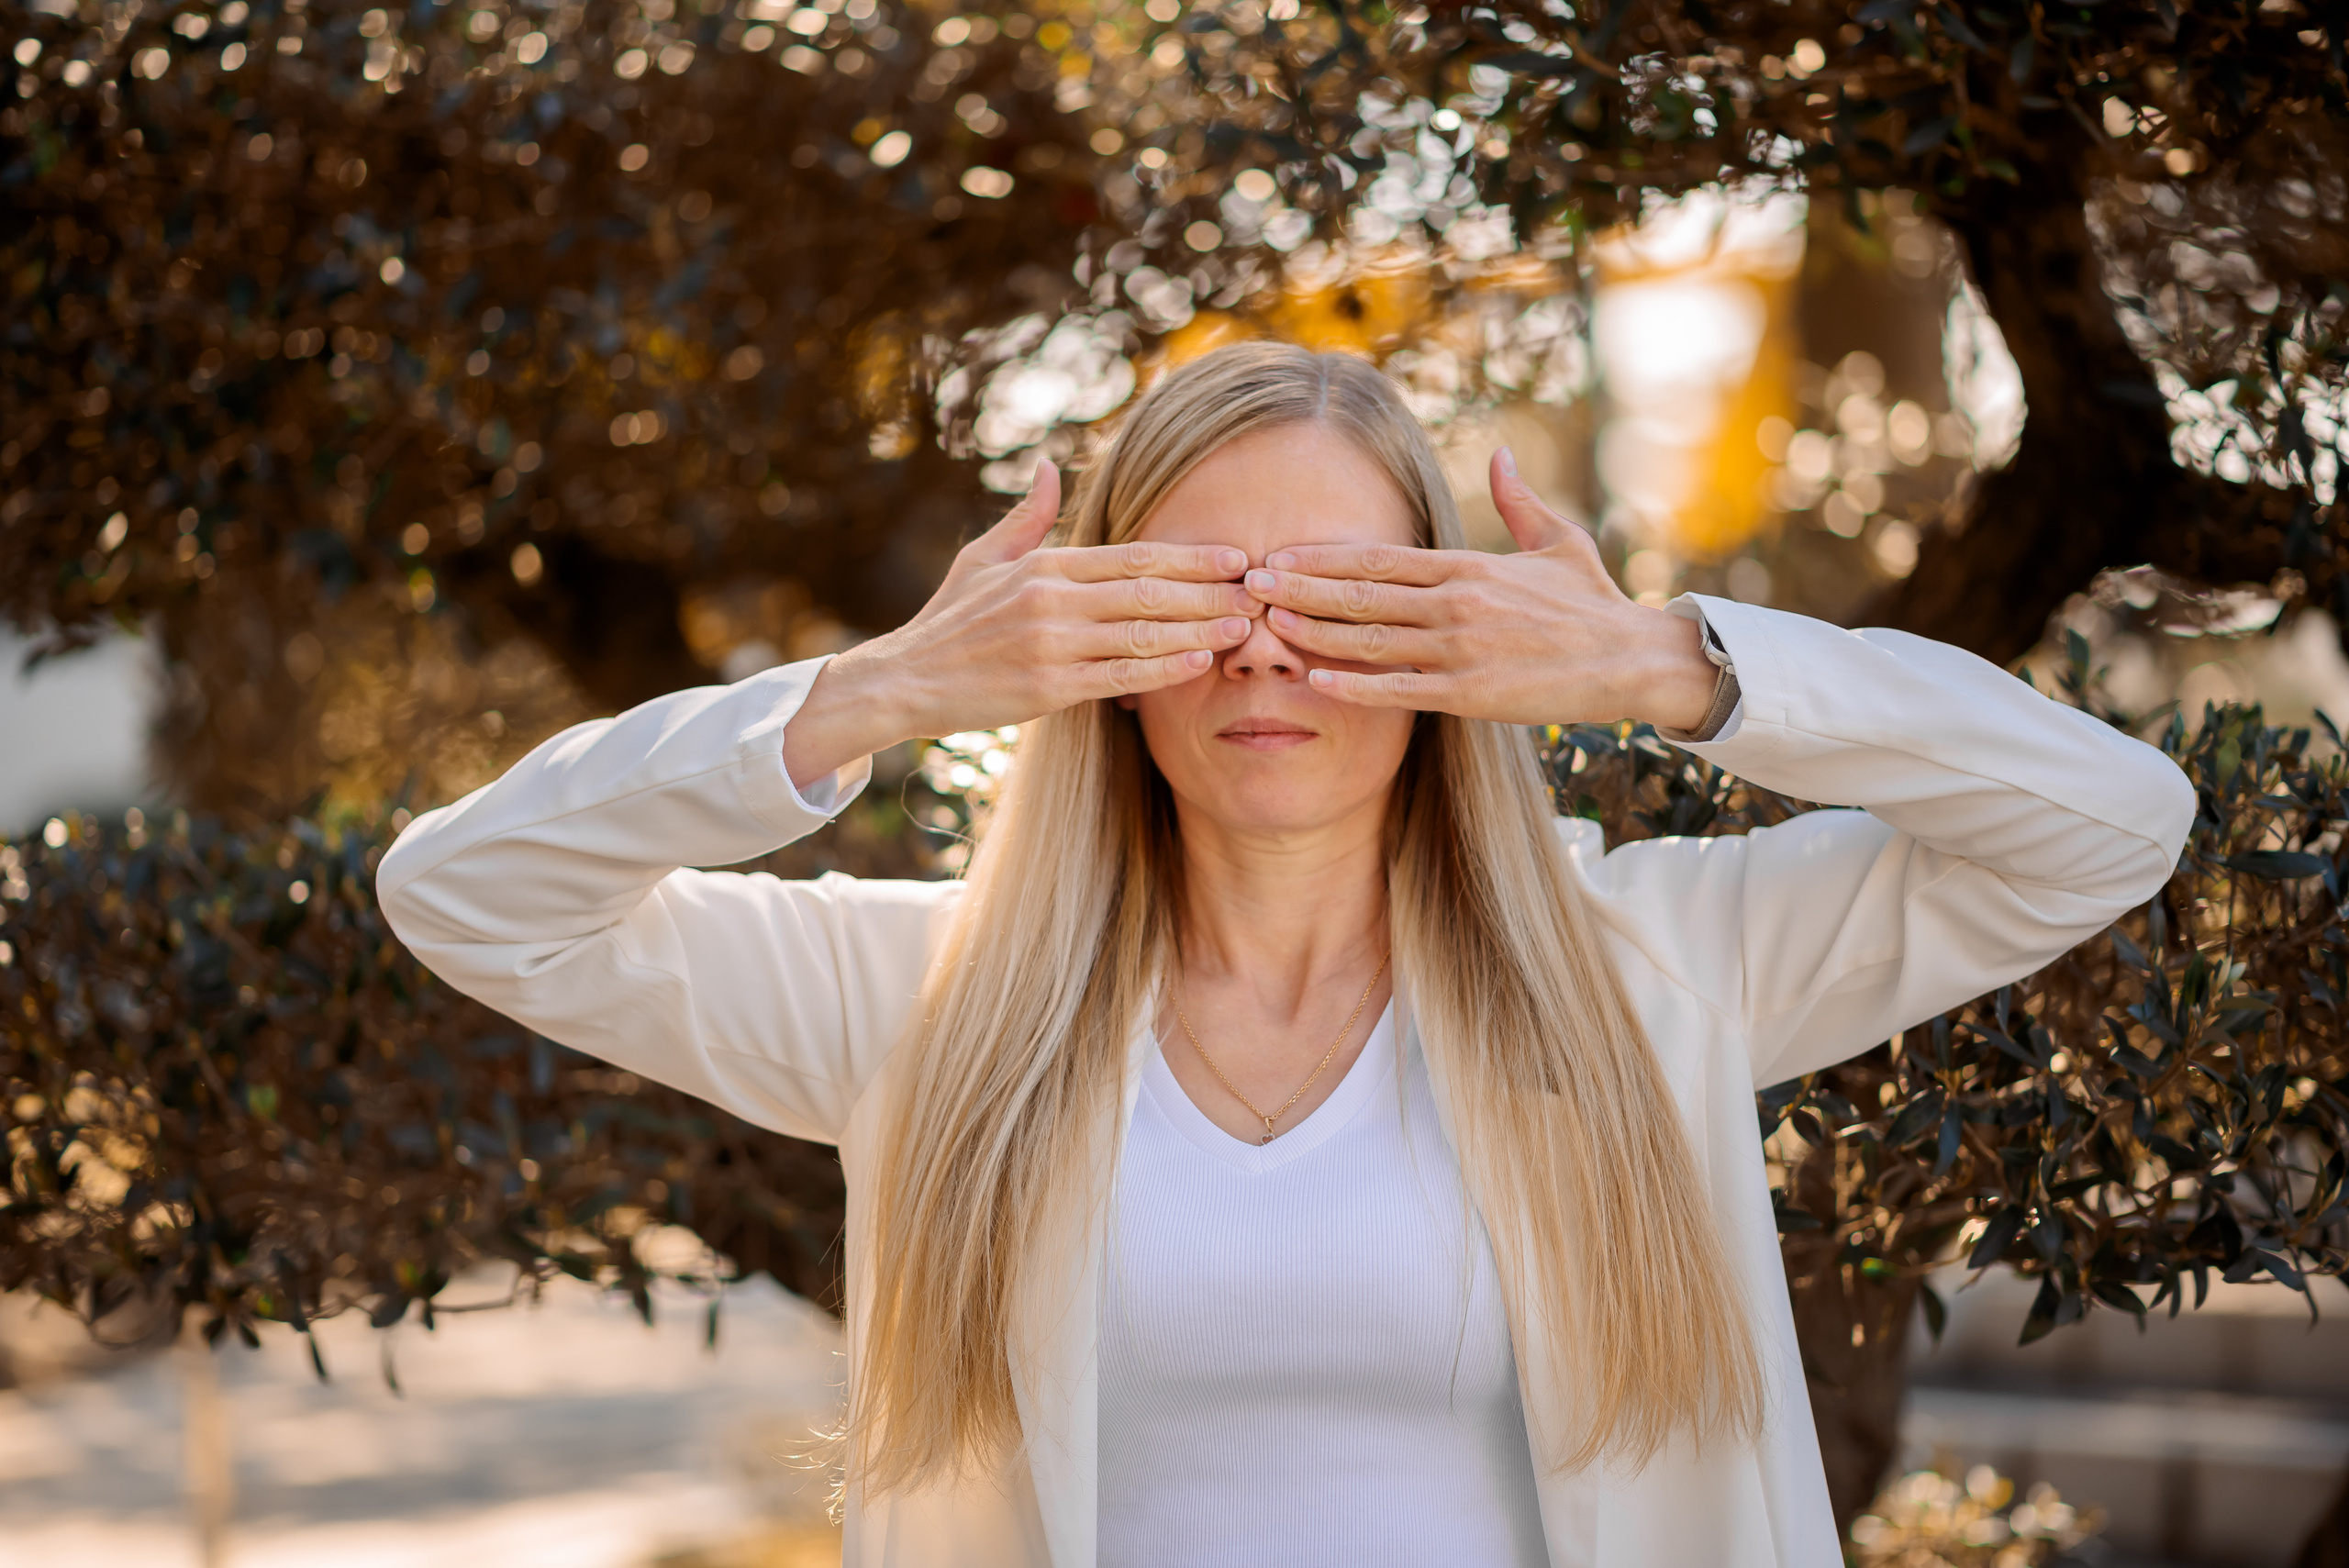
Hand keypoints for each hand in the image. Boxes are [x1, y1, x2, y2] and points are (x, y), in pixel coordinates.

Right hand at [783, 462, 1258, 785]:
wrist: (906, 680)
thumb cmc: (950, 620)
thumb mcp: (983, 559)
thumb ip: (1027, 517)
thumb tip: (1047, 467)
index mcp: (1044, 564)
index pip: (1133, 556)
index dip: (1189, 556)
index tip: (1235, 555)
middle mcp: (1051, 599)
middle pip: (1148, 591)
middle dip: (1209, 590)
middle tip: (1259, 590)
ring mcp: (1051, 644)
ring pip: (1141, 632)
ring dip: (1199, 628)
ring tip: (1245, 627)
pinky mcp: (1048, 688)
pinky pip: (1119, 675)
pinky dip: (1162, 668)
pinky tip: (1199, 661)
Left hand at [1242, 450, 1721, 730]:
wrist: (1634, 656)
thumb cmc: (1594, 601)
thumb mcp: (1557, 538)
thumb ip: (1517, 499)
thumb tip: (1500, 456)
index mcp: (1465, 567)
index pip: (1376, 558)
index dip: (1321, 558)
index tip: (1278, 555)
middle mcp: (1454, 603)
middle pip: (1359, 595)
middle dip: (1298, 590)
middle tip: (1248, 586)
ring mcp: (1460, 649)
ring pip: (1369, 640)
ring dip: (1312, 633)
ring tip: (1265, 627)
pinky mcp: (1471, 693)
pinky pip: (1401, 689)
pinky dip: (1356, 686)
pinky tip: (1317, 681)